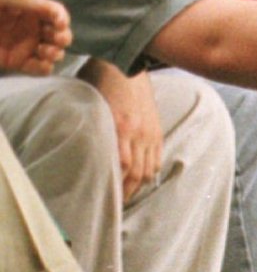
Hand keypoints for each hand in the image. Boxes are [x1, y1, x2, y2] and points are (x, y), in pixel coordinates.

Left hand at [0, 0, 68, 75]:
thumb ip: (26, 1)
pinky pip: (39, 68)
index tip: (59, 24)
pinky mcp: (17, 62)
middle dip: (62, 37)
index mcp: (29, 9)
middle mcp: (31, 27)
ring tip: (46, 53)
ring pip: (52, 51)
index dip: (61, 17)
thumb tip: (56, 13)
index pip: (55, 12)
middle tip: (57, 41)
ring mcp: (25, 45)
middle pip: (58, 33)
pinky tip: (42, 64)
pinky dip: (44, 68)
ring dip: (55, 53)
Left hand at [91, 67, 161, 198]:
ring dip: (139, 186)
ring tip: (128, 197)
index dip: (116, 188)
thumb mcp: (91, 105)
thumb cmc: (101, 82)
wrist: (127, 64)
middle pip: (137, 173)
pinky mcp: (156, 128)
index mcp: (122, 127)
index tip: (105, 201)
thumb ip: (92, 129)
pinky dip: (150, 171)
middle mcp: (140, 132)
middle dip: (126, 193)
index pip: (122, 168)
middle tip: (114, 208)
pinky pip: (157, 156)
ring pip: (149, 167)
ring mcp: (150, 131)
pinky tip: (143, 179)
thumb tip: (85, 153)